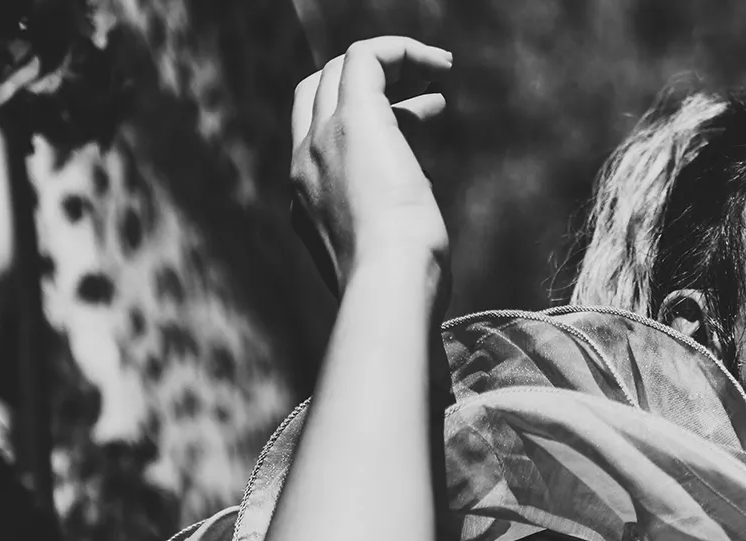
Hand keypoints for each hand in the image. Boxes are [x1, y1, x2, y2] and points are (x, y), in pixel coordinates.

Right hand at [291, 36, 452, 291]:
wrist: (388, 284)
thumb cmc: (401, 284)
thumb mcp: (387, 248)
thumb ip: (387, 221)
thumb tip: (412, 201)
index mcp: (306, 199)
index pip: (319, 136)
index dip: (367, 121)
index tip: (418, 123)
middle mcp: (304, 163)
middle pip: (319, 93)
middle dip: (368, 83)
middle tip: (420, 89)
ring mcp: (323, 140)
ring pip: (340, 72)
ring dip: (391, 64)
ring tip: (439, 69)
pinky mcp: (354, 120)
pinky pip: (366, 58)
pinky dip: (401, 50)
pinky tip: (440, 62)